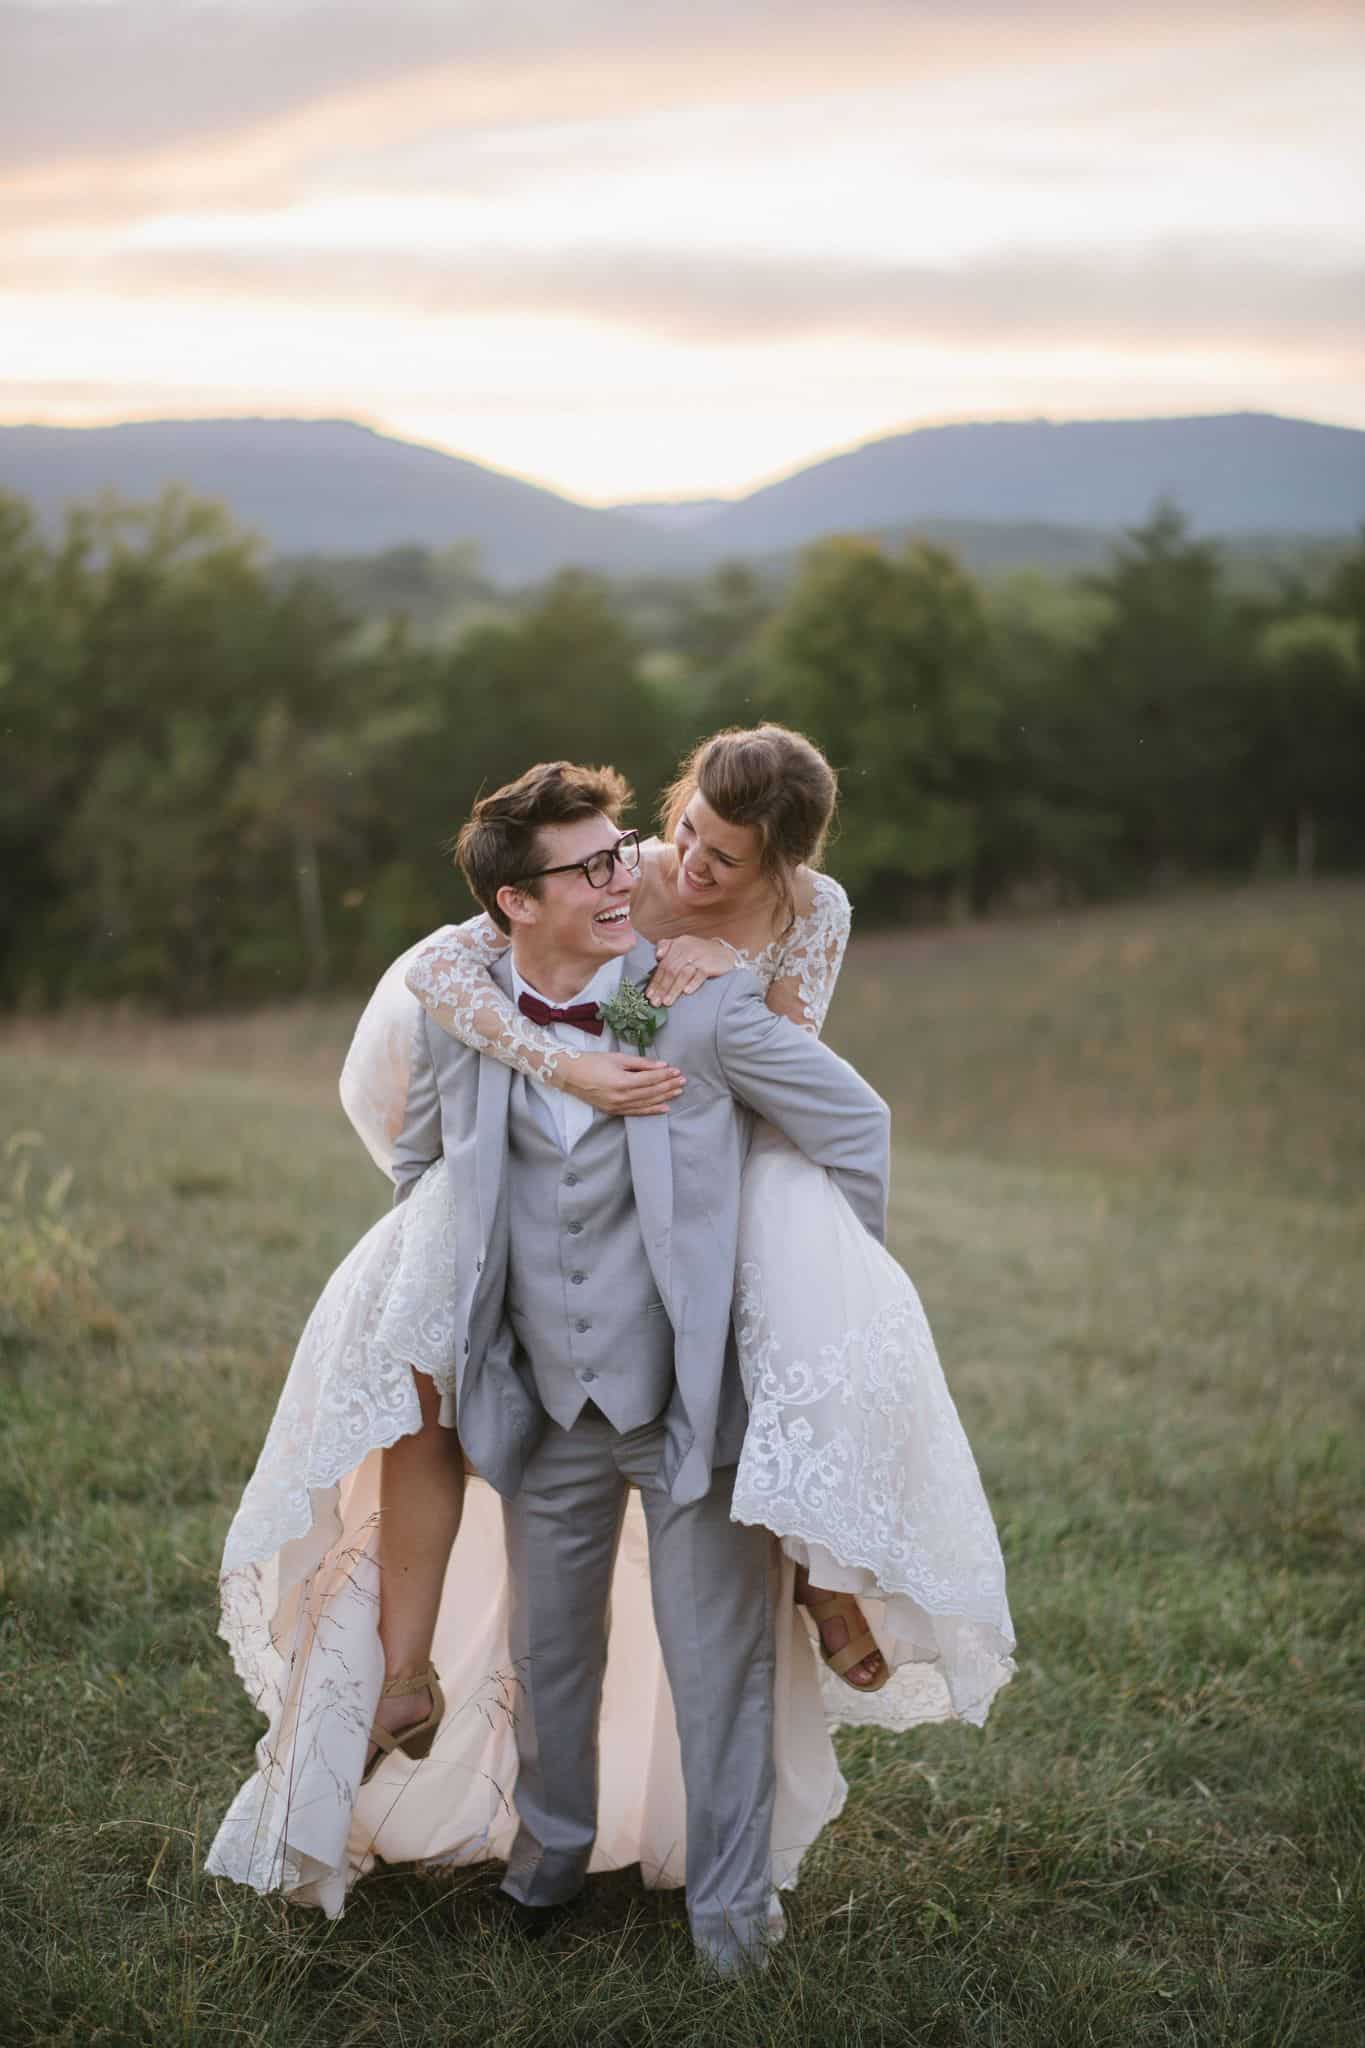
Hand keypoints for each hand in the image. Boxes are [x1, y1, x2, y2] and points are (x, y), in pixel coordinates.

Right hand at [558, 1050, 684, 1115]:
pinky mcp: (613, 1111)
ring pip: (647, 1103)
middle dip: (669, 1086)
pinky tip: (664, 1108)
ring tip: (678, 1092)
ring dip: (664, 1097)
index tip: (677, 1071)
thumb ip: (640, 1063)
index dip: (666, 1075)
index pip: (651, 1079)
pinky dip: (651, 1111)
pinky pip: (636, 1112)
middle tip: (683, 1081)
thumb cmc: (592, 1062)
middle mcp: (621, 1097)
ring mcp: (617, 1106)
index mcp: (622, 1081)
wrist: (569, 1075)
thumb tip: (661, 1065)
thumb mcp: (617, 1058)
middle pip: (651, 1092)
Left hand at [645, 936, 735, 1006]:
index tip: (649, 995)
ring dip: (673, 989)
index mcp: (678, 945)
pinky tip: (686, 992)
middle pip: (671, 970)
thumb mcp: (683, 944)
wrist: (725, 954)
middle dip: (662, 988)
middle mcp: (687, 949)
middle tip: (655, 1002)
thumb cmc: (700, 952)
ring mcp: (699, 957)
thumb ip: (667, 946)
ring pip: (683, 974)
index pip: (663, 965)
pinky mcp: (710, 964)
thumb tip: (657, 956)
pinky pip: (700, 974)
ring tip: (666, 1002)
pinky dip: (693, 983)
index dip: (655, 981)